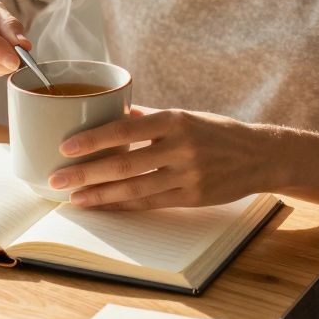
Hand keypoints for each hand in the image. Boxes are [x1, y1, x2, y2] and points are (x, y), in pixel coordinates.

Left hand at [48, 107, 276, 209]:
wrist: (261, 156)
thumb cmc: (217, 132)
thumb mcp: (186, 116)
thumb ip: (150, 117)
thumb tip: (112, 113)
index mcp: (175, 120)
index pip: (125, 130)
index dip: (92, 140)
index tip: (64, 147)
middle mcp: (180, 148)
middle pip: (124, 164)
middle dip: (86, 173)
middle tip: (57, 180)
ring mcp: (187, 175)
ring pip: (134, 189)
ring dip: (99, 195)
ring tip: (73, 198)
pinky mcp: (193, 197)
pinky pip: (150, 203)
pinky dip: (122, 205)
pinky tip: (102, 206)